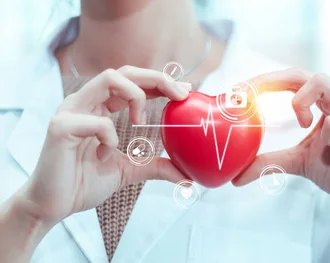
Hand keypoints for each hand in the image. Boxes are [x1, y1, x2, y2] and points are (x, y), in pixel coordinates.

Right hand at [21, 66, 190, 225]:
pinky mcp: (61, 128)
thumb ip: (155, 167)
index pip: (131, 81)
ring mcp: (70, 111)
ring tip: (140, 121)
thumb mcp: (129, 171)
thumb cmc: (84, 183)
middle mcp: (84, 102)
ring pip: (109, 78)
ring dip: (135, 95)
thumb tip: (186, 176)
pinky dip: (110, 136)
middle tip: (179, 95)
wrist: (53, 205)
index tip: (184, 92)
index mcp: (98, 107)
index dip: (159, 81)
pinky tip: (104, 154)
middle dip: (157, 78)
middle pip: (124, 72)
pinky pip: (97, 121)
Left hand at [232, 68, 329, 215]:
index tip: (239, 91)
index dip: (267, 79)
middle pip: (307, 73)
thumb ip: (270, 161)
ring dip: (302, 103)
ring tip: (302, 124)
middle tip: (249, 96)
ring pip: (324, 82)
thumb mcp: (297, 162)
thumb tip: (236, 176)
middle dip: (272, 81)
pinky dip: (328, 135)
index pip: (296, 78)